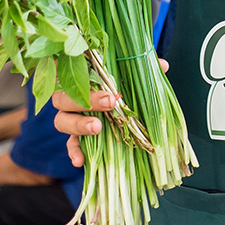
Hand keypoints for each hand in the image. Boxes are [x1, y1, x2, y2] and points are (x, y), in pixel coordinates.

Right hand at [52, 59, 168, 167]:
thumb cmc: (122, 86)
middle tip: (110, 101)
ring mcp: (70, 118)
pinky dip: (74, 151)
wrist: (121, 108)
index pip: (71, 71)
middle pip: (65, 97)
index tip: (100, 76)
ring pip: (62, 120)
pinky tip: (81, 160)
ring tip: (97, 127)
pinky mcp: (74, 137)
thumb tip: (163, 65)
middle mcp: (70, 97)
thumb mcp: (132, 76)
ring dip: (78, 124)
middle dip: (87, 100)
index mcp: (81, 77)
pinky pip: (69, 144)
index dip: (81, 73)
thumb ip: (143, 69)